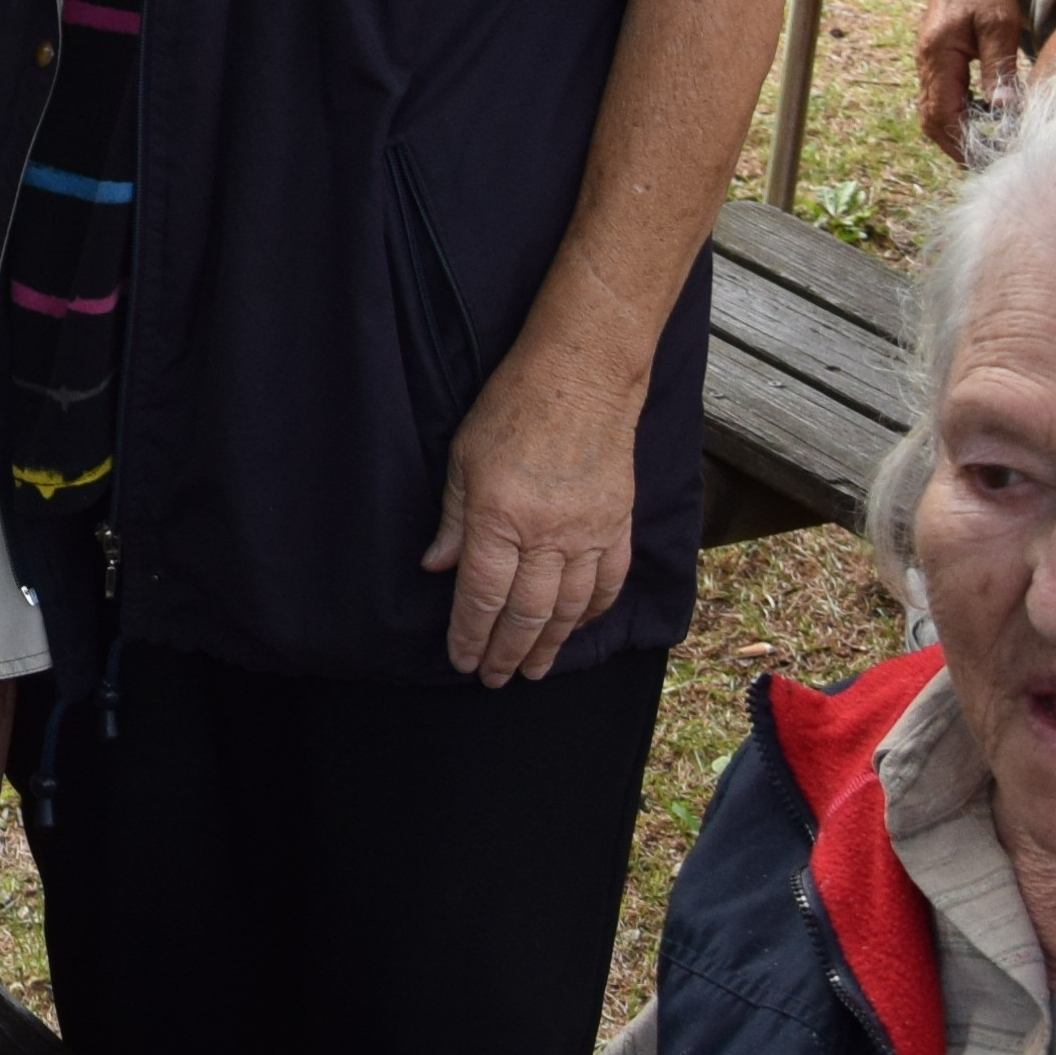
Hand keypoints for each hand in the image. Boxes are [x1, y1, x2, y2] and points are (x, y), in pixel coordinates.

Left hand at [424, 333, 646, 684]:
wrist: (582, 375)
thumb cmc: (513, 407)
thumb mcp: (463, 457)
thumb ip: (453, 519)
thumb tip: (437, 569)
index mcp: (500, 516)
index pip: (482, 594)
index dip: (471, 635)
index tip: (463, 661)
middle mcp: (547, 533)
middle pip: (527, 612)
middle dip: (508, 652)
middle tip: (496, 679)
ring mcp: (589, 531)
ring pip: (570, 607)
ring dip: (551, 644)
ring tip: (534, 668)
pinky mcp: (618, 522)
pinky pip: (609, 581)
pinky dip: (594, 611)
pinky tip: (580, 626)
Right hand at [910, 0, 1029, 156]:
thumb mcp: (999, 26)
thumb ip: (999, 68)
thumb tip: (1004, 110)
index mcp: (939, 56)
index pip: (943, 113)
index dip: (962, 140)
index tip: (988, 155)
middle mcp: (926, 64)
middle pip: (930, 120)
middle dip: (956, 145)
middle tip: (986, 159)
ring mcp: (927, 64)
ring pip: (931, 113)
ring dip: (954, 133)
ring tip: (986, 144)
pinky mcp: (935, 62)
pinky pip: (938, 99)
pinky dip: (955, 117)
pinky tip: (981, 118)